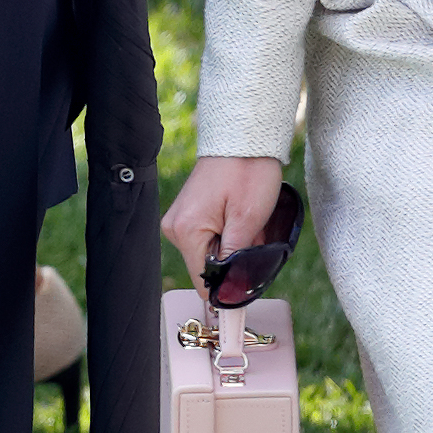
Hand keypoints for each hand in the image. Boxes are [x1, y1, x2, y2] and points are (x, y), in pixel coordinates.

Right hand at [165, 154, 290, 290]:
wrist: (244, 137)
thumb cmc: (248, 171)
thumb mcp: (248, 220)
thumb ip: (235, 260)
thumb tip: (229, 294)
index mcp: (186, 231)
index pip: (203, 283)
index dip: (228, 289)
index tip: (250, 283)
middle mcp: (175, 228)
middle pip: (207, 268)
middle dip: (236, 261)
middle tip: (257, 236)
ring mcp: (181, 220)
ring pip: (212, 254)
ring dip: (235, 247)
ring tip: (252, 223)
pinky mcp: (190, 214)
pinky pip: (210, 238)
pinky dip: (230, 235)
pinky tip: (243, 219)